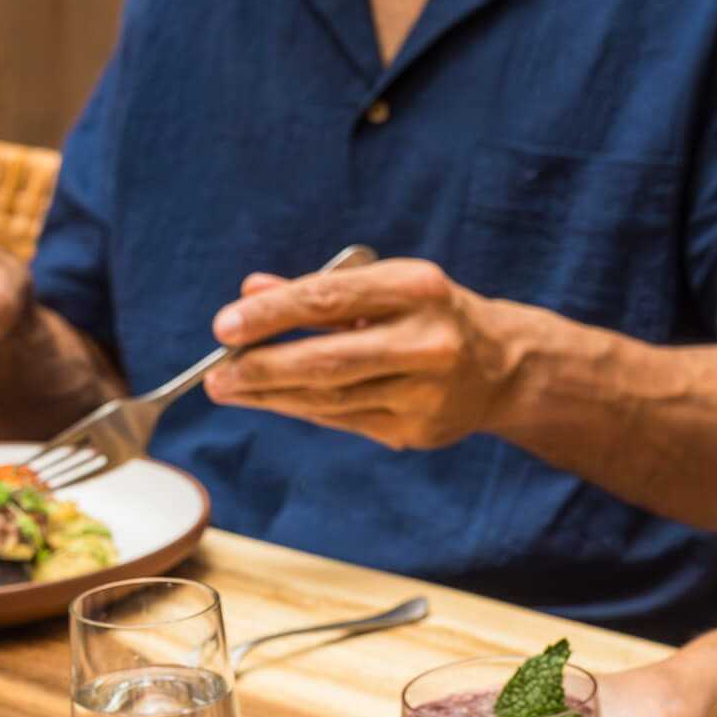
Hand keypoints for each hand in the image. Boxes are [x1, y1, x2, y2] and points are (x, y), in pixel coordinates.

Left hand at [208, 259, 518, 449]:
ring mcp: (424, 392)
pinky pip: (344, 420)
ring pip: (331, 398)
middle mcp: (426, 342)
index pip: (330, 298)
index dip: (272, 315)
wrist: (501, 366)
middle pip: (327, 361)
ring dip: (272, 396)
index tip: (225, 328)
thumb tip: (251, 292)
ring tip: (230, 390)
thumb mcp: (384, 286)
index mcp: (417, 289)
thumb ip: (319, 289)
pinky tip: (272, 401)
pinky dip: (303, 409)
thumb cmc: (429, 314)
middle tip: (216, 376)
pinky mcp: (416, 430)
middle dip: (263, 370)